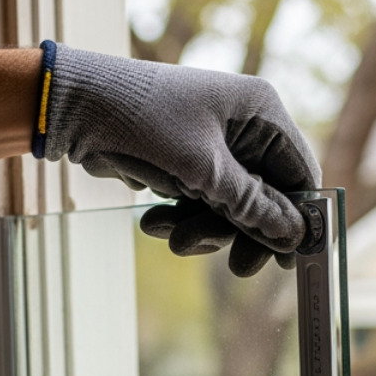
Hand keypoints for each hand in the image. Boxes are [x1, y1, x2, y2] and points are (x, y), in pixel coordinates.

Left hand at [39, 45, 320, 275]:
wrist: (75, 108)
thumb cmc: (143, 121)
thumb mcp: (204, 171)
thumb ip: (253, 206)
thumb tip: (294, 236)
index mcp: (261, 113)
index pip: (301, 173)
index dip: (298, 219)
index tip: (290, 260)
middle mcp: (244, 127)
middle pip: (267, 198)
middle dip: (243, 231)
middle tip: (238, 267)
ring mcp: (216, 146)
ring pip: (231, 208)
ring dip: (204, 230)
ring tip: (173, 238)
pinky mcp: (188, 163)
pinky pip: (201, 204)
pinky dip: (181, 219)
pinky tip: (154, 222)